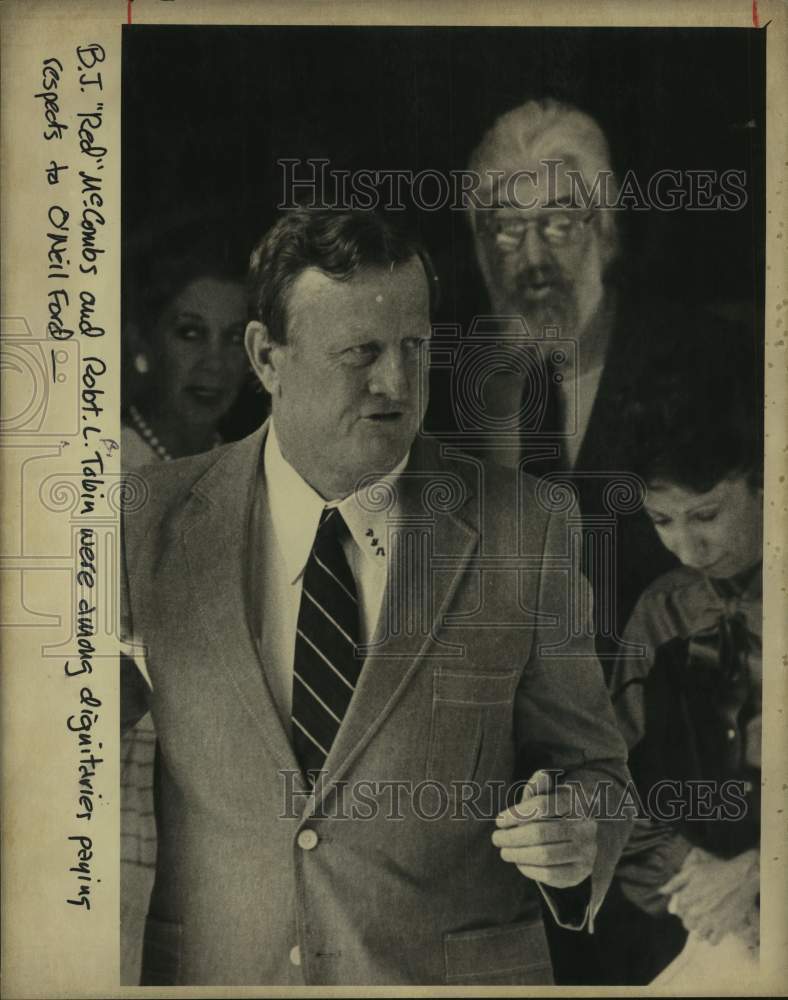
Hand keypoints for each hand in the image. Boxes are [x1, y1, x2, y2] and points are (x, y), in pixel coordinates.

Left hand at [492, 769, 597, 888]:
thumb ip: (539, 787)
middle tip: (496, 839)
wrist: (576, 837)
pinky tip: (519, 863)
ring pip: (545, 855)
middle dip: (513, 837)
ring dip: (518, 854)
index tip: (499, 821)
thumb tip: (542, 775)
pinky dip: (530, 870)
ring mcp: (586, 851)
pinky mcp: (581, 872)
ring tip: (504, 852)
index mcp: (577, 802)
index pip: (542, 806)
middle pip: (541, 833)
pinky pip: (551, 874)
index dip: (517, 814)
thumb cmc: (553, 811)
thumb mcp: (545, 795)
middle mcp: (586, 826)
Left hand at [660, 847, 758, 944]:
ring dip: (701, 930)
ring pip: (698, 935)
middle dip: (692, 920)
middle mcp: (696, 911)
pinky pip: (712, 942)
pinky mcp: (724, 928)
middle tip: (701, 913)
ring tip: (707, 921)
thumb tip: (661, 891)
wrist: (741, 877)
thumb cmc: (716, 872)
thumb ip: (675, 881)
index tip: (692, 905)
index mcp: (687, 897)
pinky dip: (712, 938)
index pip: (679, 911)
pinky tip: (715, 929)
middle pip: (687, 925)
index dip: (685, 909)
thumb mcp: (692, 870)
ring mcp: (710, 921)